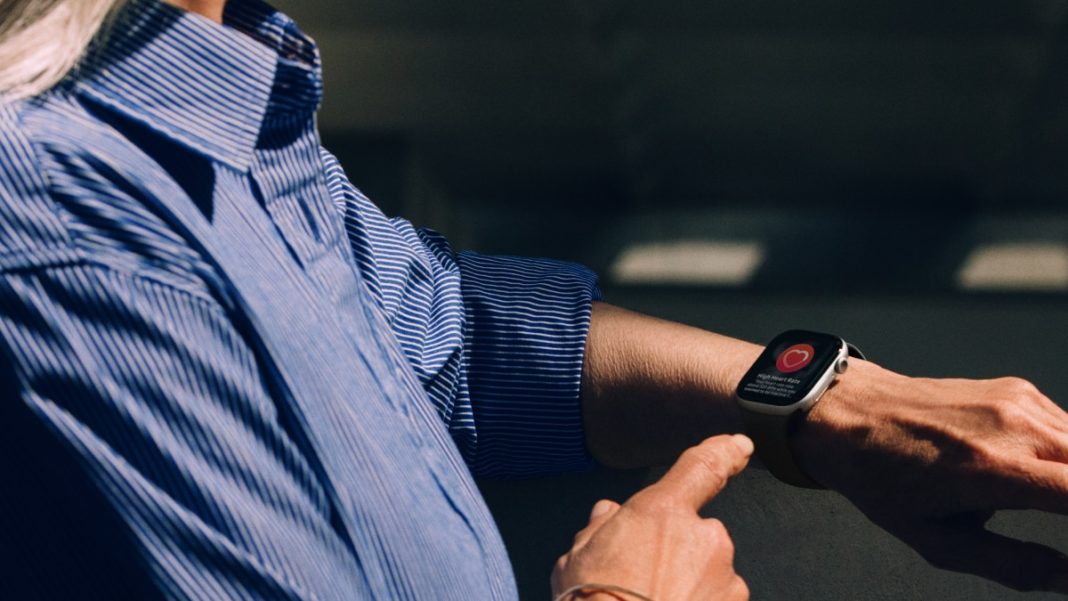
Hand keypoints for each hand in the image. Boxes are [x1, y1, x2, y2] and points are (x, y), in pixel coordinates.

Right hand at [551, 434, 752, 600]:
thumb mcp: (578, 558)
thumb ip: (601, 528)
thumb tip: (609, 515)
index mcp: (662, 512)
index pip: (702, 467)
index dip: (722, 452)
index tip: (739, 445)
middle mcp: (704, 537)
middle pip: (698, 534)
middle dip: (677, 551)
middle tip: (641, 578)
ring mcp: (726, 580)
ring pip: (710, 574)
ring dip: (690, 586)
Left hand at [796, 362, 1067, 592]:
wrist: (847, 411)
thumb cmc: (879, 477)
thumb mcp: (935, 539)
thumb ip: (1010, 564)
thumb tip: (1065, 579)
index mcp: (994, 470)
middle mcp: (1014, 427)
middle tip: (1057, 521)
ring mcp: (1017, 401)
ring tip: (1047, 505)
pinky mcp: (1015, 389)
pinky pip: (1065, 425)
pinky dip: (1066, 453)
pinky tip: (1039, 473)